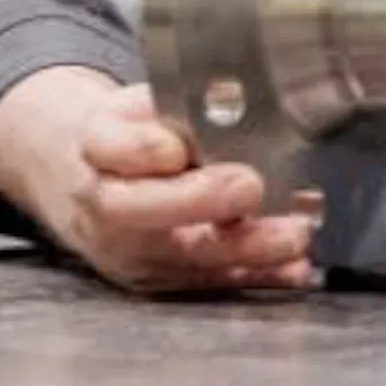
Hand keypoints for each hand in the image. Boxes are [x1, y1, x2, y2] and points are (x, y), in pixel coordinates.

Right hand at [0, 68, 312, 296]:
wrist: (93, 179)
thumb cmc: (134, 134)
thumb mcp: (144, 102)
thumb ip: (175, 106)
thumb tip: (223, 108)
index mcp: (97, 149)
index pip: (112, 149)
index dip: (142, 151)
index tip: (176, 148)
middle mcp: (104, 208)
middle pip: (139, 214)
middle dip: (198, 203)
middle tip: (250, 188)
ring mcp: (130, 252)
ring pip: (181, 257)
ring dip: (244, 250)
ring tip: (292, 235)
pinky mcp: (161, 281)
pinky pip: (207, 284)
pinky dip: (256, 276)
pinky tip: (293, 269)